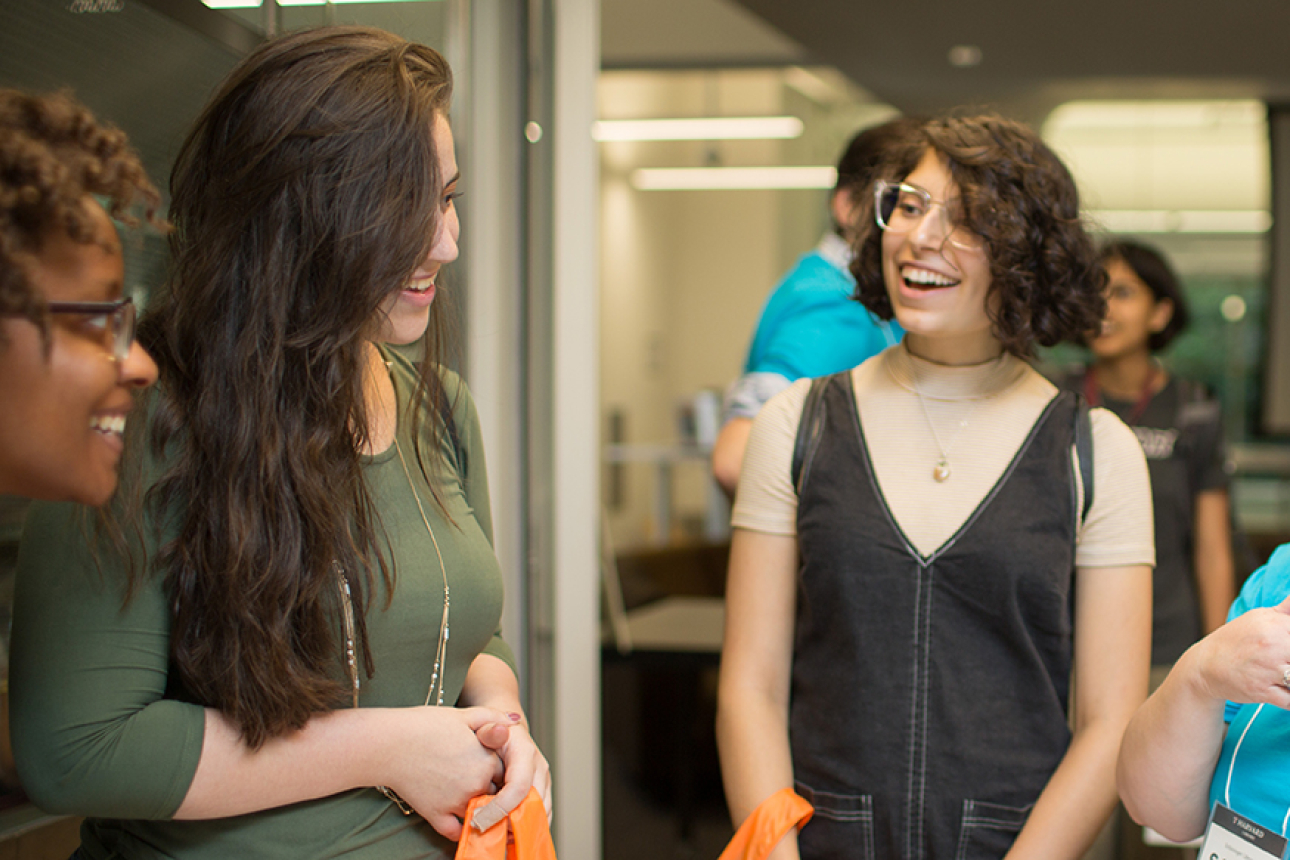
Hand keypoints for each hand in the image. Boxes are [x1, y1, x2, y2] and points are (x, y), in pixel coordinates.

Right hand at [380, 706, 512, 840]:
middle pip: (493, 791)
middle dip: (487, 785)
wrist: (388, 743)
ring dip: (475, 804)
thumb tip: (516, 721)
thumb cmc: (424, 725)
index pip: (505, 770)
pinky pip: (455, 830)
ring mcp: (456, 803)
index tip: (484, 757)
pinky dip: (459, 827)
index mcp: (486, 761)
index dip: (495, 763)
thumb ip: (493, 717)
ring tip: (461, 788)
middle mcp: (476, 785)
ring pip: (477, 810)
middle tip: (471, 772)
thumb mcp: (464, 715)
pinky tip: (458, 819)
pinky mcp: (436, 815)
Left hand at [467, 718, 551, 831]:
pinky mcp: (543, 792)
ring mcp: (543, 781)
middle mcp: (539, 768)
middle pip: (533, 803)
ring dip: (520, 828)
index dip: (500, 807)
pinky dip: (526, 827)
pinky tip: (508, 834)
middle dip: (511, 822)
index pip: (519, 786)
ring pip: (540, 812)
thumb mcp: (485, 725)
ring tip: (497, 836)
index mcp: (526, 752)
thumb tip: (499, 731)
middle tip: (488, 832)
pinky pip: (541, 815)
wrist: (505, 731)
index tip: (479, 819)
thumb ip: (488, 729)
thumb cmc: (492, 731)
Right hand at [1188, 594, 1289, 708]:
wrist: (1204, 666)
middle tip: (1285, 661)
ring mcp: (1268, 669)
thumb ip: (1288, 608)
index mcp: (1276, 624)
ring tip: (1283, 674)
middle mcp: (1273, 644)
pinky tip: (1282, 690)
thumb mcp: (1261, 617)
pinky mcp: (1263, 691)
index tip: (1287, 649)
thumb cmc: (1237, 640)